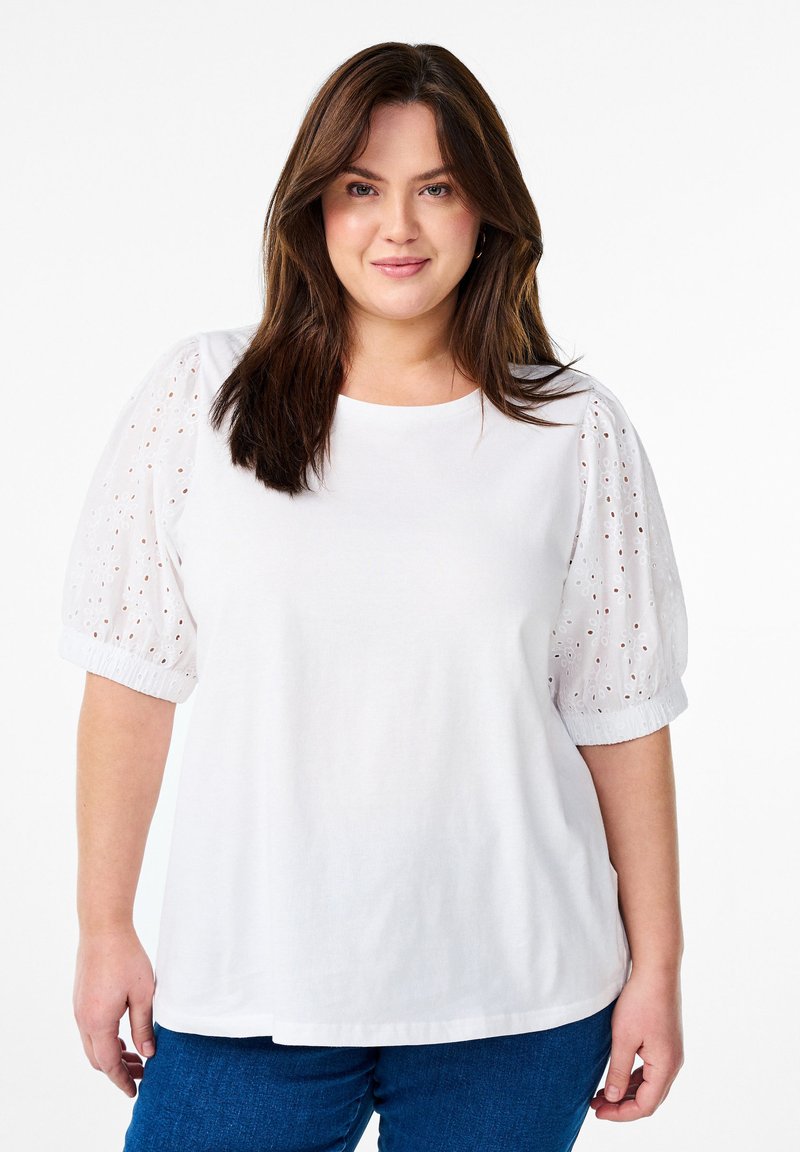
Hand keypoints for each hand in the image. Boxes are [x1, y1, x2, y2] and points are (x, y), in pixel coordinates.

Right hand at [73, 924, 156, 1097]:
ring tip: (135, 1057)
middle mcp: (84, 1020)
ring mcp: (79, 1009)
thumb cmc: (126, 957)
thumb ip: (144, 1027)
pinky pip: (90, 1030)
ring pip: (92, 1045)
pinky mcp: (81, 999)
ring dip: (111, 1054)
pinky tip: (122, 1036)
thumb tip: (148, 1054)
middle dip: (118, 1070)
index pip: (109, 1063)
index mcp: (99, 1022)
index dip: (122, 1079)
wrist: (103, 929)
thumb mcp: (142, 994)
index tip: (134, 1091)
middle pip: (97, 1058)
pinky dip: (105, 1040)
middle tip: (141, 1074)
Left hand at [589, 967, 683, 1121]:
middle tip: (595, 1105)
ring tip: (601, 1093)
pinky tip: (616, 1075)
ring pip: (650, 1085)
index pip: (645, 1105)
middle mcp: (673, 1063)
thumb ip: (618, 1070)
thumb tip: (611, 1098)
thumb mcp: (623, 1038)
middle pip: (650, 1098)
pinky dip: (634, 1078)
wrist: (657, 970)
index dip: (621, 1113)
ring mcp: (671, 1053)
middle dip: (622, 1105)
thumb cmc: (639, 1001)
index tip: (598, 1111)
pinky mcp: (666, 1042)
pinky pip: (651, 1070)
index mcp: (666, 1066)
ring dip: (627, 1091)